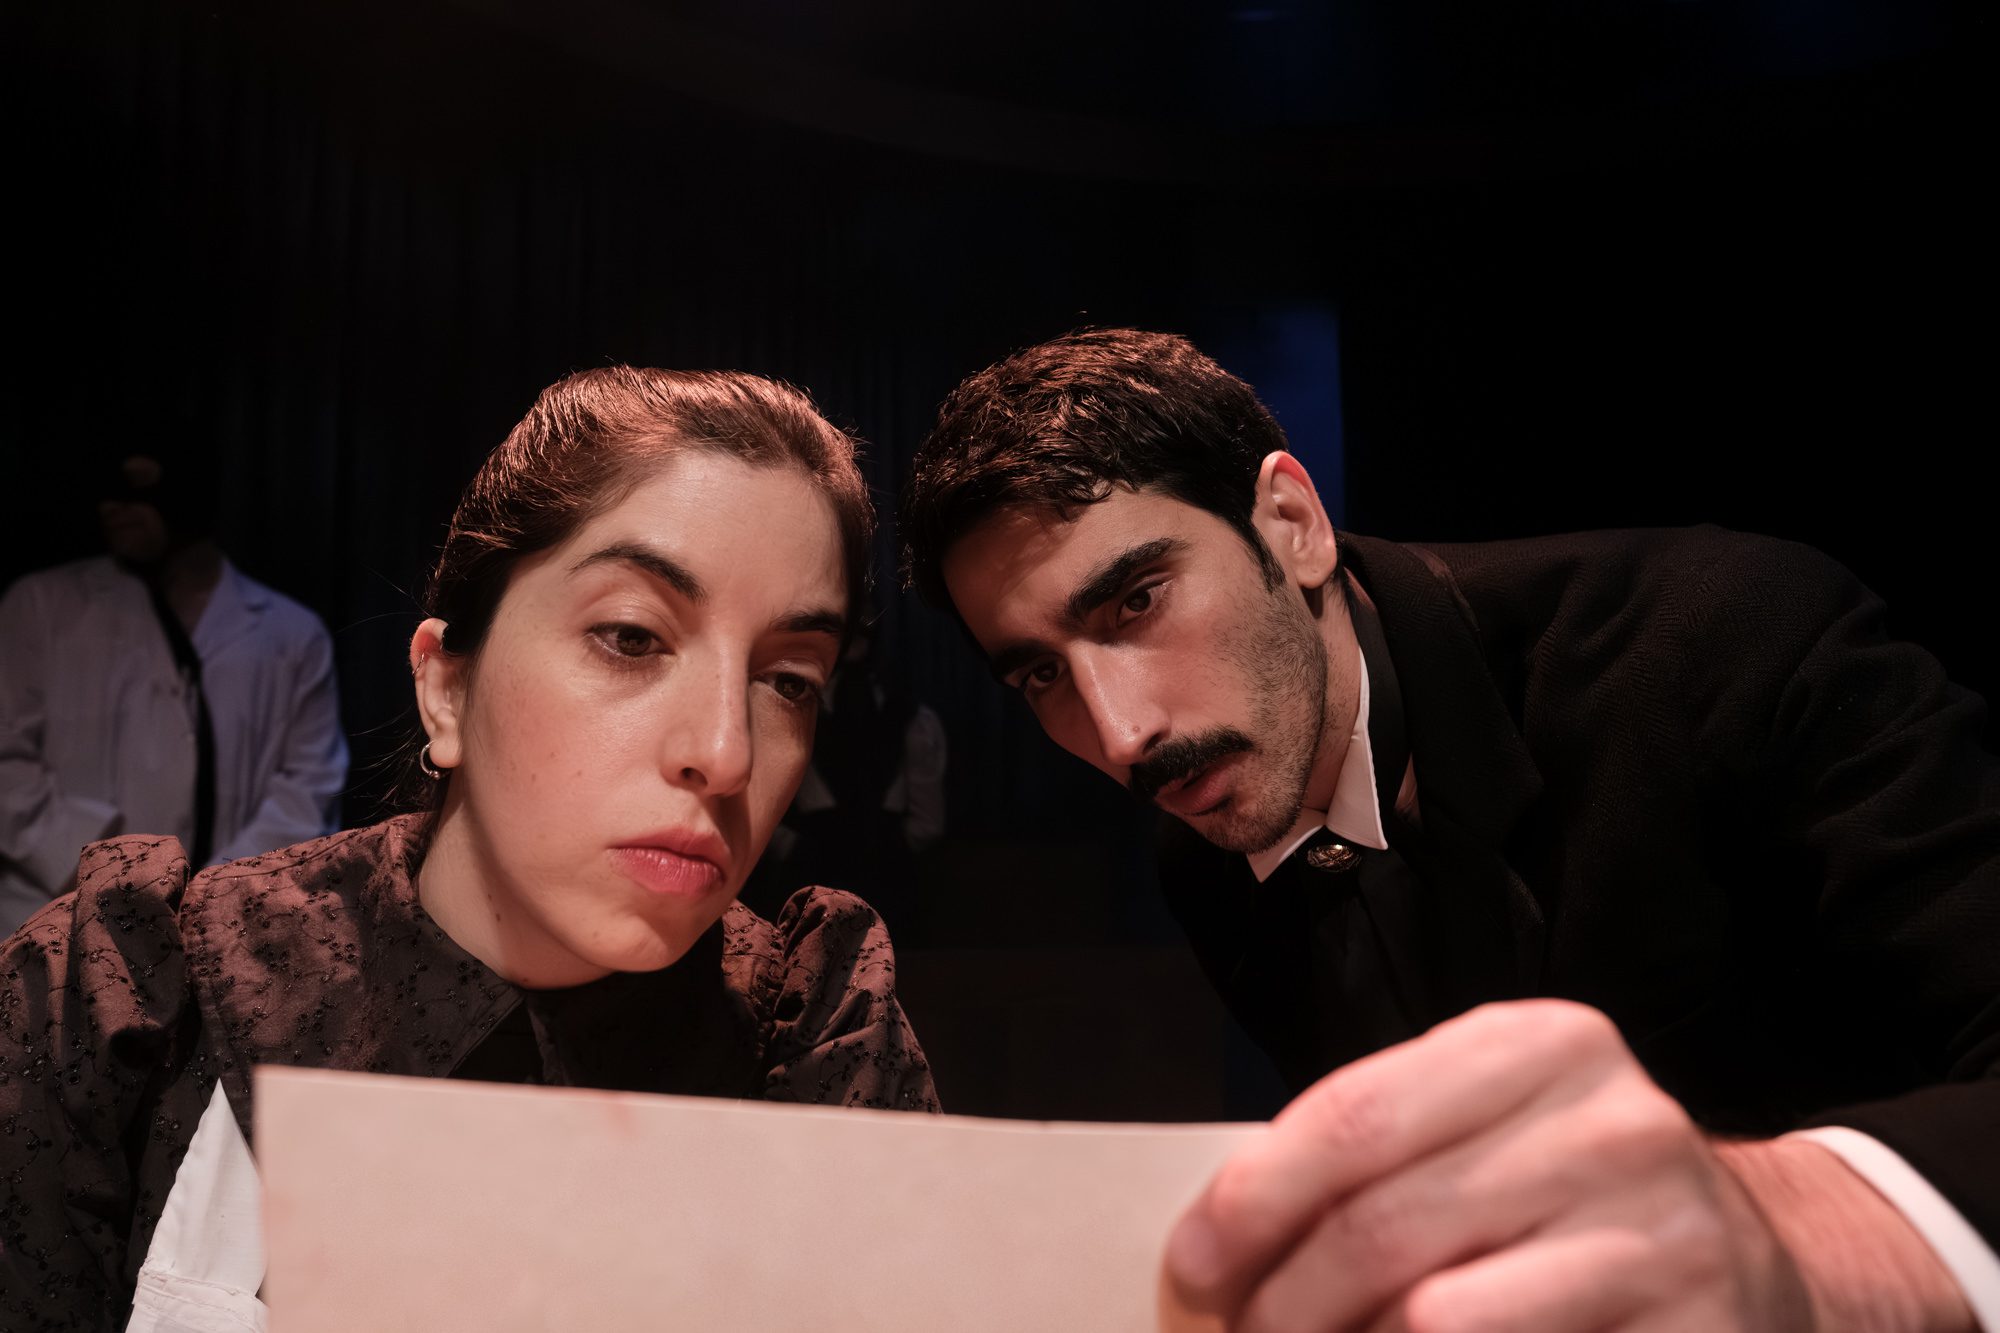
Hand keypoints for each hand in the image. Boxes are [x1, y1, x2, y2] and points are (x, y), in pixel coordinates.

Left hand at [1165, 1000, 1812, 1331]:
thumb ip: (1371, 1160)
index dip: (1251, 1202)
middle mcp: (1611, 1124)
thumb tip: (1217, 1250)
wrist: (1756, 1265)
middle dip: (1280, 1302)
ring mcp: (1663, 1235)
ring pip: (1433, 1318)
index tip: (1192, 1268)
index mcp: (1541, 1045)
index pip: (1352, 1118)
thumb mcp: (1484, 1130)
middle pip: (1381, 1226)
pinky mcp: (1693, 1332)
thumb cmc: (1573, 1194)